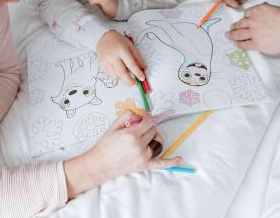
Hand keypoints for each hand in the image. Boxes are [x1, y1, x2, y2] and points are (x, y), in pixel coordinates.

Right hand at [64, 111, 181, 198]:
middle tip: (138, 129)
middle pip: (153, 131)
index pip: (149, 121)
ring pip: (157, 142)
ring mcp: (143, 156)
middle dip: (148, 127)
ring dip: (153, 138)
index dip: (147, 118)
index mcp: (132, 134)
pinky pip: (161, 163)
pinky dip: (171, 161)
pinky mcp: (145, 165)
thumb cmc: (105, 145)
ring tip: (145, 138)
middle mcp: (139, 145)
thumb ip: (127, 115)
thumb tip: (139, 113)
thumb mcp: (113, 125)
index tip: (144, 117)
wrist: (100, 164)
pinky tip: (179, 159)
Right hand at [97, 30, 145, 84]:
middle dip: (130, 81)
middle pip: (122, 73)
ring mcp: (106, 61)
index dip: (137, 73)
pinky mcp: (101, 64)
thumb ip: (137, 57)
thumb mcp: (130, 45)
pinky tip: (118, 69)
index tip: (142, 78)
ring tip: (125, 72)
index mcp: (122, 50)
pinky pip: (110, 74)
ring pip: (116, 76)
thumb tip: (142, 68)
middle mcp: (113, 56)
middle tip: (134, 83)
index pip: (131, 65)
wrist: (103, 37)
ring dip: (122, 77)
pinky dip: (116, 75)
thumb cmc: (118, 41)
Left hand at [226, 3, 279, 61]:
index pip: (247, 13)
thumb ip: (269, 10)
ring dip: (232, 35)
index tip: (245, 20)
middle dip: (235, 26)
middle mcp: (254, 20)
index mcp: (260, 10)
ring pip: (238, 33)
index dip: (246, 17)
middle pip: (241, 23)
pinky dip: (238, 44)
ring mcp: (254, 32)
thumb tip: (266, 7)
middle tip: (231, 28)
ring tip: (228, 35)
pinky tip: (236, 44)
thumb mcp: (279, 10)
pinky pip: (244, 44)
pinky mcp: (256, 44)